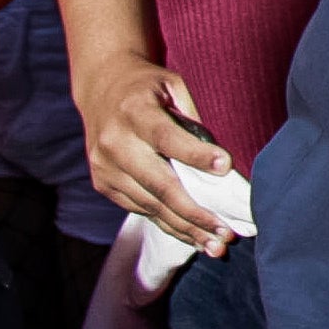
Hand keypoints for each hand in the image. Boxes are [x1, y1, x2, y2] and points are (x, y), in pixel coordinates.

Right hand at [76, 59, 238, 252]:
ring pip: (150, 205)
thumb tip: (218, 162)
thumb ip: (192, 117)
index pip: (167, 137)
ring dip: (185, 228)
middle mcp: (114, 142)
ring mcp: (105, 167)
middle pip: (159, 184)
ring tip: (216, 244)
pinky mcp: (103, 183)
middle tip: (226, 233)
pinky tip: (192, 235)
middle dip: (195, 212)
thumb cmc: (148, 87)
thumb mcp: (172, 85)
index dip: (196, 155)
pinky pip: (139, 209)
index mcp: (134, 111)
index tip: (227, 168)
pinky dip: (167, 223)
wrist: (101, 88)